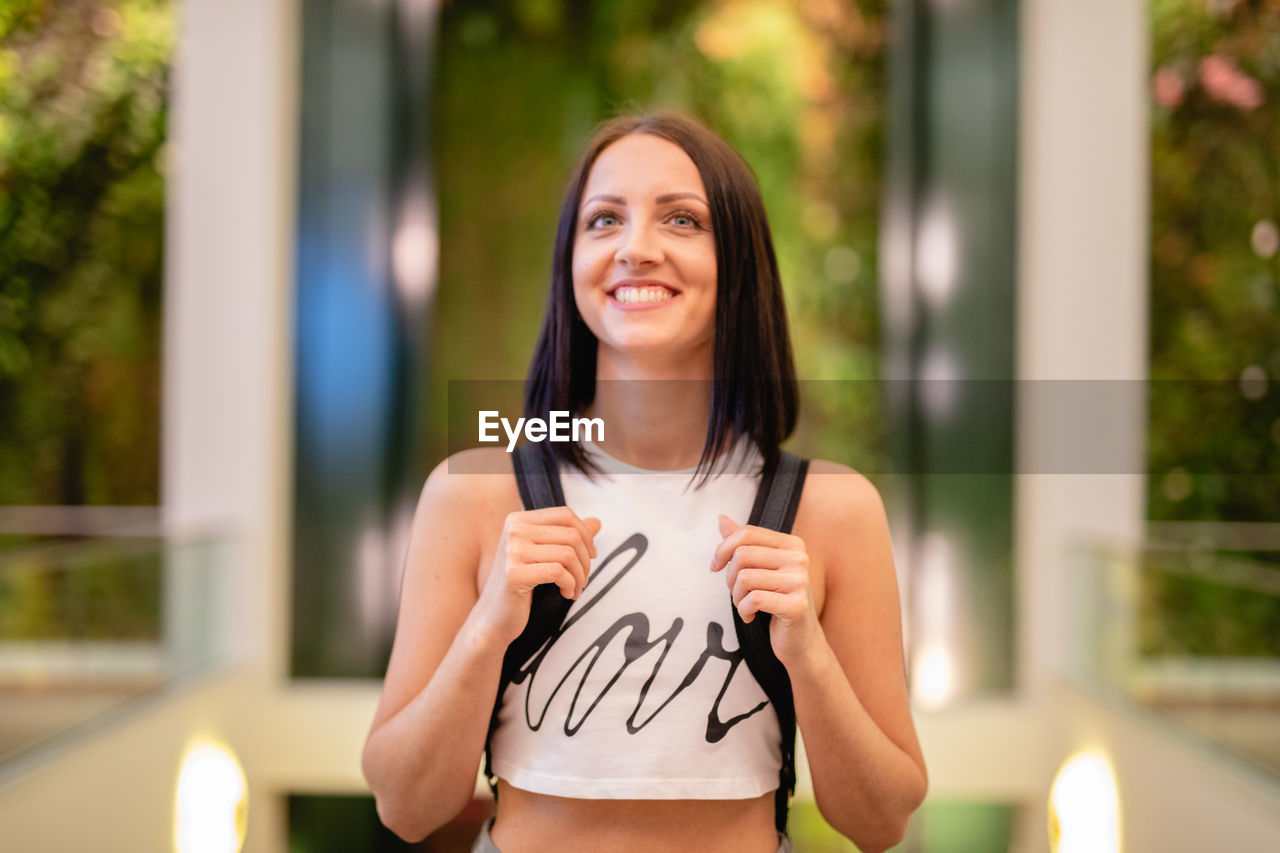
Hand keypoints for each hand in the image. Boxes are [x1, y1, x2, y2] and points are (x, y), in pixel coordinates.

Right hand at [475, 507, 600, 644]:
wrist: (494, 617)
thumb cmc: (521, 584)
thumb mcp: (544, 554)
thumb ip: (568, 536)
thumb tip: (597, 522)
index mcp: (519, 520)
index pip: (565, 515)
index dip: (585, 535)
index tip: (590, 555)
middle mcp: (514, 530)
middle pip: (571, 535)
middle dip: (586, 560)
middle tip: (583, 579)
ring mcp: (512, 551)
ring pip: (568, 554)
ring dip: (580, 576)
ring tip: (576, 589)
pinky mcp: (515, 574)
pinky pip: (559, 572)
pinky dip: (570, 585)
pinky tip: (566, 594)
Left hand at [710, 514, 822, 669]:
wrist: (801, 640)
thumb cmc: (777, 600)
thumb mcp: (761, 569)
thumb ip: (743, 544)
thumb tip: (721, 518)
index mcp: (792, 544)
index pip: (747, 533)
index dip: (723, 549)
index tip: (715, 567)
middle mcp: (799, 558)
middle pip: (742, 554)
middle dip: (730, 578)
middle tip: (737, 593)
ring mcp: (800, 581)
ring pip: (745, 578)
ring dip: (736, 597)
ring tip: (745, 605)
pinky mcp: (796, 605)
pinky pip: (753, 600)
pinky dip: (743, 611)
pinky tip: (750, 617)